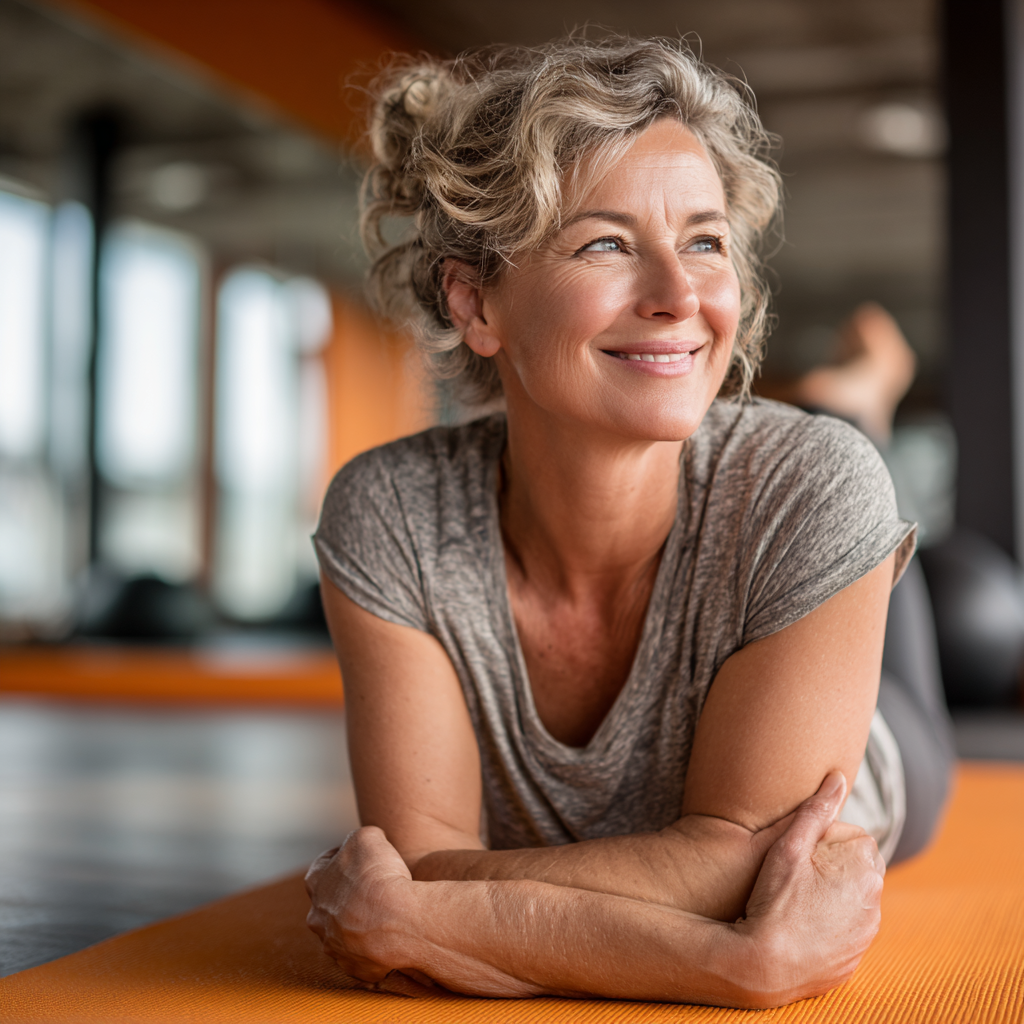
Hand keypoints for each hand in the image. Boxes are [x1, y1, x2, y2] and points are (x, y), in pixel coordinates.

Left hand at [305, 826, 451, 996]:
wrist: (396, 922)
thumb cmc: (378, 876)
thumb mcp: (369, 837)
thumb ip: (360, 838)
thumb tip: (367, 844)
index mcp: (316, 883)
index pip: (322, 865)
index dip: (341, 857)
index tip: (361, 857)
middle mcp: (318, 917)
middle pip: (330, 902)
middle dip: (349, 894)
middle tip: (374, 887)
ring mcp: (334, 946)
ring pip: (344, 932)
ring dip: (361, 923)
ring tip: (388, 913)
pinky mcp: (354, 967)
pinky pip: (363, 955)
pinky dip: (375, 946)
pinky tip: (393, 935)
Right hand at [727, 772, 884, 1006]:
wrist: (763, 966)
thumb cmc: (773, 901)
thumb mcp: (788, 848)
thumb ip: (816, 811)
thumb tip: (838, 778)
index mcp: (865, 871)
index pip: (856, 838)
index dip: (826, 840)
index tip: (801, 851)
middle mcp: (874, 905)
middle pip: (857, 869)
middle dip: (833, 866)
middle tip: (796, 873)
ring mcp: (865, 936)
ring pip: (853, 901)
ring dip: (833, 896)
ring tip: (796, 900)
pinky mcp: (853, 961)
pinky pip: (847, 932)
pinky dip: (829, 925)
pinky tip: (801, 924)